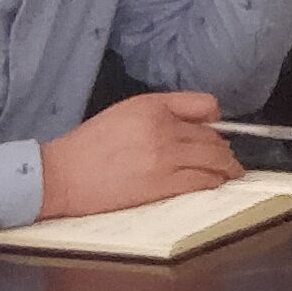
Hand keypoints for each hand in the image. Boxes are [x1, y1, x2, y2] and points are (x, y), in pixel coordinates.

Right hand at [40, 90, 239, 218]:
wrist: (60, 176)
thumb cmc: (90, 145)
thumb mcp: (126, 112)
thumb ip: (163, 111)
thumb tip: (201, 122)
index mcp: (154, 107)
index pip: (206, 105)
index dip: (215, 120)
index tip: (217, 130)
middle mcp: (164, 129)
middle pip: (213, 136)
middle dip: (222, 148)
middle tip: (226, 157)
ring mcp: (165, 158)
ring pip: (214, 159)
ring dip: (227, 167)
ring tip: (231, 172)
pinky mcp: (162, 185)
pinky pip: (202, 181)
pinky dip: (214, 182)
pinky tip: (216, 184)